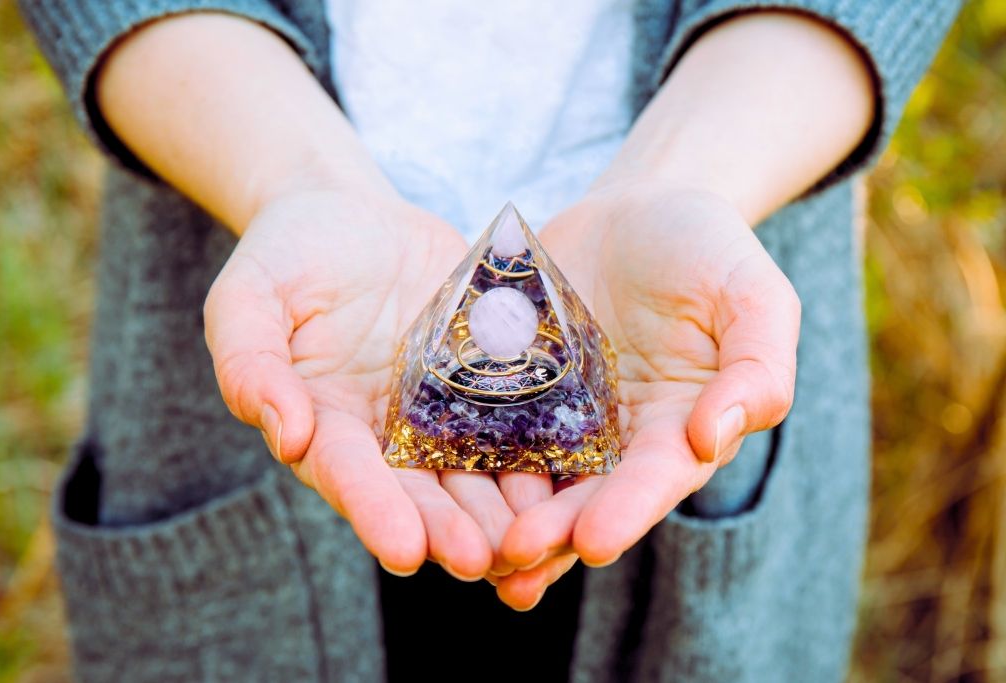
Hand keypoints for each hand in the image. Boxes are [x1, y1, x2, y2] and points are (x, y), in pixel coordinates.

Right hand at [203, 188, 542, 577]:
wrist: (355, 215)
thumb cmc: (291, 252)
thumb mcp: (250, 295)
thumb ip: (251, 361)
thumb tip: (286, 432)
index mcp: (325, 421)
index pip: (346, 473)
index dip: (373, 511)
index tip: (403, 551)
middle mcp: (384, 432)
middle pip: (417, 491)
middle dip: (447, 529)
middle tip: (481, 562)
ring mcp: (439, 409)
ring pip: (472, 471)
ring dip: (500, 510)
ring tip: (534, 541)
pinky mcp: (483, 381)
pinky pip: (514, 421)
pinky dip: (538, 453)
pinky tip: (570, 478)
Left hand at [494, 182, 799, 606]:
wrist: (636, 209)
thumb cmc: (704, 249)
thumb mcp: (752, 294)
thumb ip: (757, 364)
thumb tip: (714, 436)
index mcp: (677, 427)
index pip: (656, 478)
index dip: (628, 510)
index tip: (594, 542)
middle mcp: (616, 439)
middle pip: (585, 496)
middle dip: (554, 531)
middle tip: (516, 553)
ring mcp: (558, 418)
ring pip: (530, 481)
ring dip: (502, 520)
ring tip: (470, 556)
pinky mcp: (511, 390)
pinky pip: (483, 430)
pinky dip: (462, 461)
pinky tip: (430, 490)